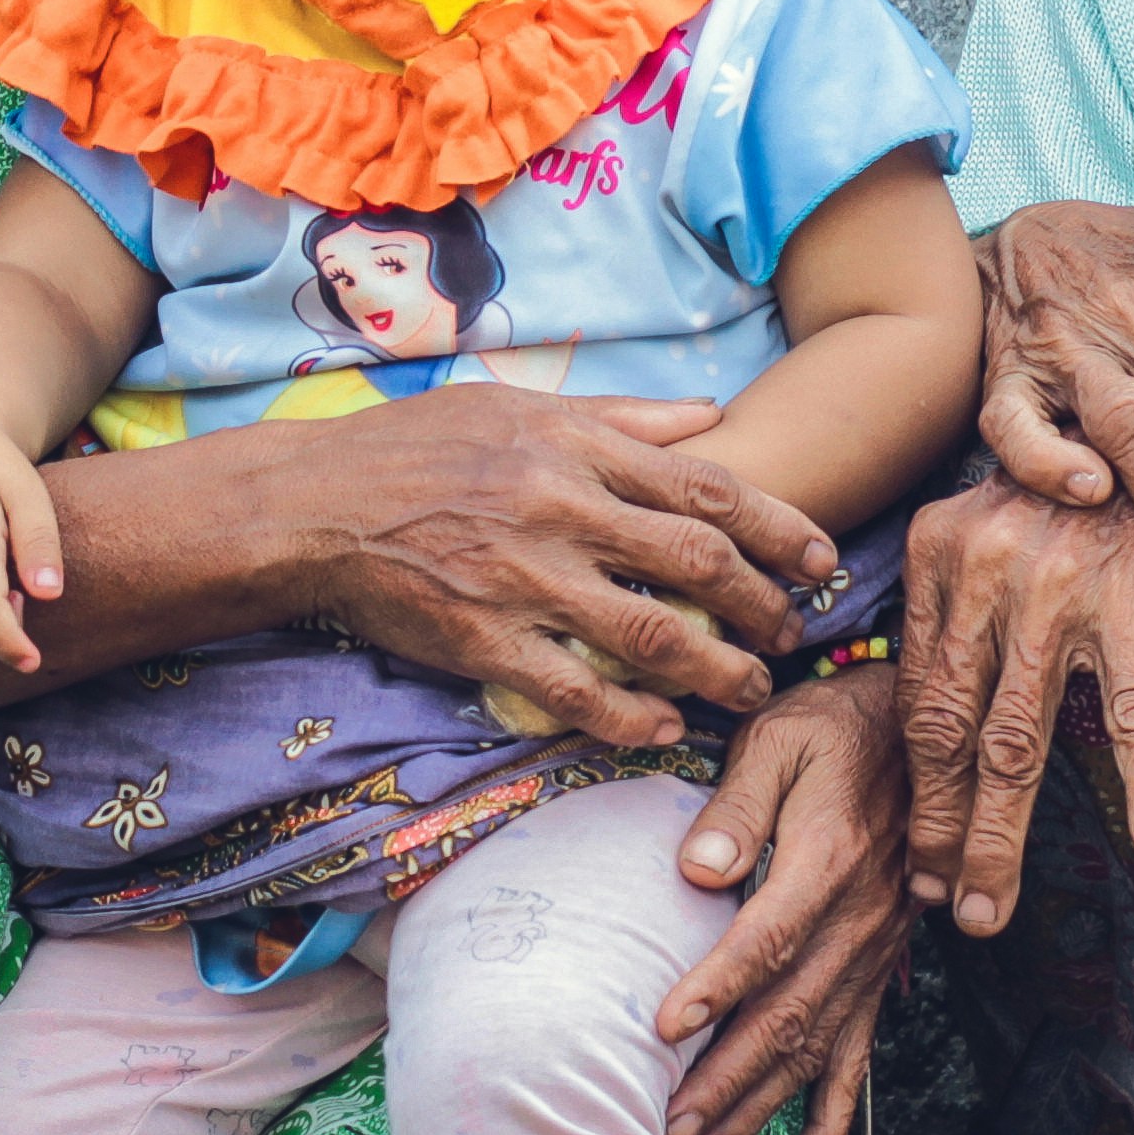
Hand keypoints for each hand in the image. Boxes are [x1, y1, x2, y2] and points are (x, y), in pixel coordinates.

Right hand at [288, 389, 836, 750]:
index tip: (822, 559)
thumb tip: (711, 413)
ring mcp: (521, 579)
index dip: (780, 528)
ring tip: (751, 689)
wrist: (311, 506)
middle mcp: (557, 509)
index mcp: (572, 446)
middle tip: (795, 632)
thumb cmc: (414, 447)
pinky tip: (665, 730)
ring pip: (652, 635)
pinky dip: (631, 716)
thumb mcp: (516, 404)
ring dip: (718, 671)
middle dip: (763, 604)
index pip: (706, 488)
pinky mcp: (483, 639)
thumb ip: (619, 417)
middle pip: (696, 562)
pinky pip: (576, 691)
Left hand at [651, 669, 911, 1134]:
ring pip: (816, 1048)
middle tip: (667, 1133)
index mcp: (830, 861)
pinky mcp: (881, 970)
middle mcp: (859, 921)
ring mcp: (874, 954)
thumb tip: (699, 868)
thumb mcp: (781, 738)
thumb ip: (738, 802)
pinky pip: (862, 1054)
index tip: (661, 1029)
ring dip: (760, 1110)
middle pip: (788, 1016)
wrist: (923, 732)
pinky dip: (837, 1118)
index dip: (716, 986)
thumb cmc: (834, 728)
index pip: (767, 937)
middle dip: (725, 1082)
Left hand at [894, 483, 1133, 941]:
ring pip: (1018, 739)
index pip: (916, 698)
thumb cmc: (1080, 492)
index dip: (915, 785)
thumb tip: (940, 719)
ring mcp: (1052, 590)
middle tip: (942, 906)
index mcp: (937, 556)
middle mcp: (982, 572)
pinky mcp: (1124, 598)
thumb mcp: (993, 528)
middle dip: (943, 830)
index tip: (915, 854)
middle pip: (952, 733)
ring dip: (1001, 834)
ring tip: (992, 907)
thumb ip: (960, 609)